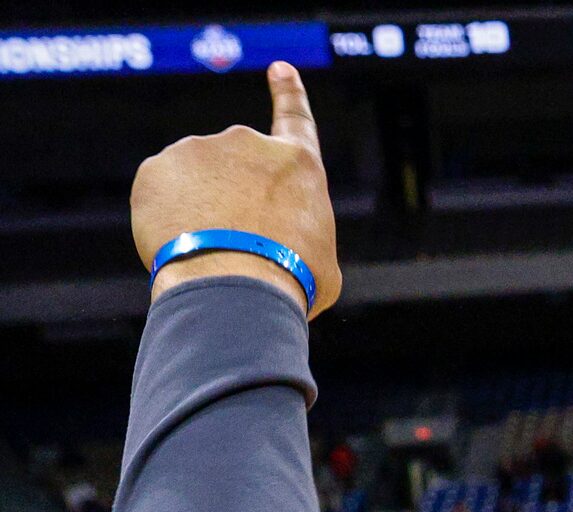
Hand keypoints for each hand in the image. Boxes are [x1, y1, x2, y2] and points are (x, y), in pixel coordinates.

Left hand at [132, 63, 340, 315]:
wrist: (237, 285)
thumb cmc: (291, 281)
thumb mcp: (319, 260)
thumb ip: (295, 233)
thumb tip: (274, 240)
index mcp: (298, 164)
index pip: (295, 116)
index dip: (288, 92)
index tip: (279, 69)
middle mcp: (248, 143)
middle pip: (235, 169)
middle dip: (232, 199)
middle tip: (237, 245)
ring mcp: (198, 150)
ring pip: (194, 182)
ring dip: (198, 210)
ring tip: (210, 251)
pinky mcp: (156, 167)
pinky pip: (160, 193)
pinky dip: (167, 218)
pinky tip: (181, 244)